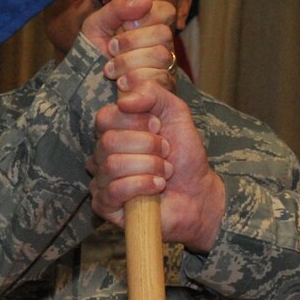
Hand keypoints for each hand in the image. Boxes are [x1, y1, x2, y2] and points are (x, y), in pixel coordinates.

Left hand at [79, 0, 179, 92]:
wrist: (86, 81)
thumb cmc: (94, 50)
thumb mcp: (97, 23)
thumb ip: (118, 8)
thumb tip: (147, 1)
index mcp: (150, 24)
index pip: (166, 11)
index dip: (146, 17)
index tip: (125, 25)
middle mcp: (163, 43)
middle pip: (163, 34)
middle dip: (130, 42)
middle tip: (111, 49)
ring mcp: (166, 66)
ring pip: (160, 56)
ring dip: (128, 62)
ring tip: (110, 70)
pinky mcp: (163, 87)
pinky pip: (159, 79)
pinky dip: (135, 80)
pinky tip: (121, 83)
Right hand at [90, 82, 225, 250]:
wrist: (198, 192)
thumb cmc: (184, 155)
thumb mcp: (175, 112)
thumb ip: (152, 93)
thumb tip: (123, 99)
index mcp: (114, 131)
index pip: (105, 117)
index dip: (136, 121)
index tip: (159, 127)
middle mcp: (102, 155)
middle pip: (109, 141)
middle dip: (148, 146)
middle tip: (166, 152)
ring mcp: (101, 181)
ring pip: (113, 165)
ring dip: (150, 166)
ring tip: (165, 172)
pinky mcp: (104, 206)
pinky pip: (114, 191)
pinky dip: (142, 185)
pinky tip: (158, 187)